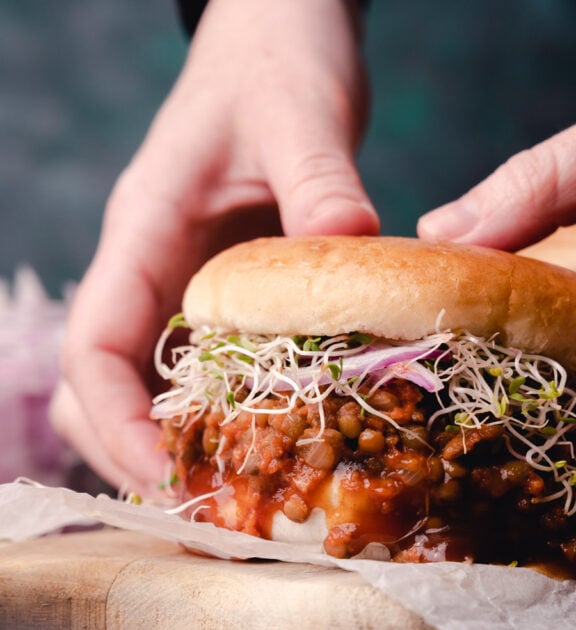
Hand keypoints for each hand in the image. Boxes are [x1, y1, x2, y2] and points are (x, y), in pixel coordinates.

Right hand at [51, 0, 377, 497]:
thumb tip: (351, 245)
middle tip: (209, 507)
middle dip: (140, 452)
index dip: (116, 424)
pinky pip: (209, 364)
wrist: (280, 42)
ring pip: (151, 383)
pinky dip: (227, 411)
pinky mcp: (228, 288)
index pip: (96, 346)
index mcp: (144, 230)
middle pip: (105, 386)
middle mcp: (153, 268)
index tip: (165, 478)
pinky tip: (278, 437)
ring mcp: (186, 281)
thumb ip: (320, 180)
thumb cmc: (275, 65)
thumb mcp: (298, 115)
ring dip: (181, 442)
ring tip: (240, 491)